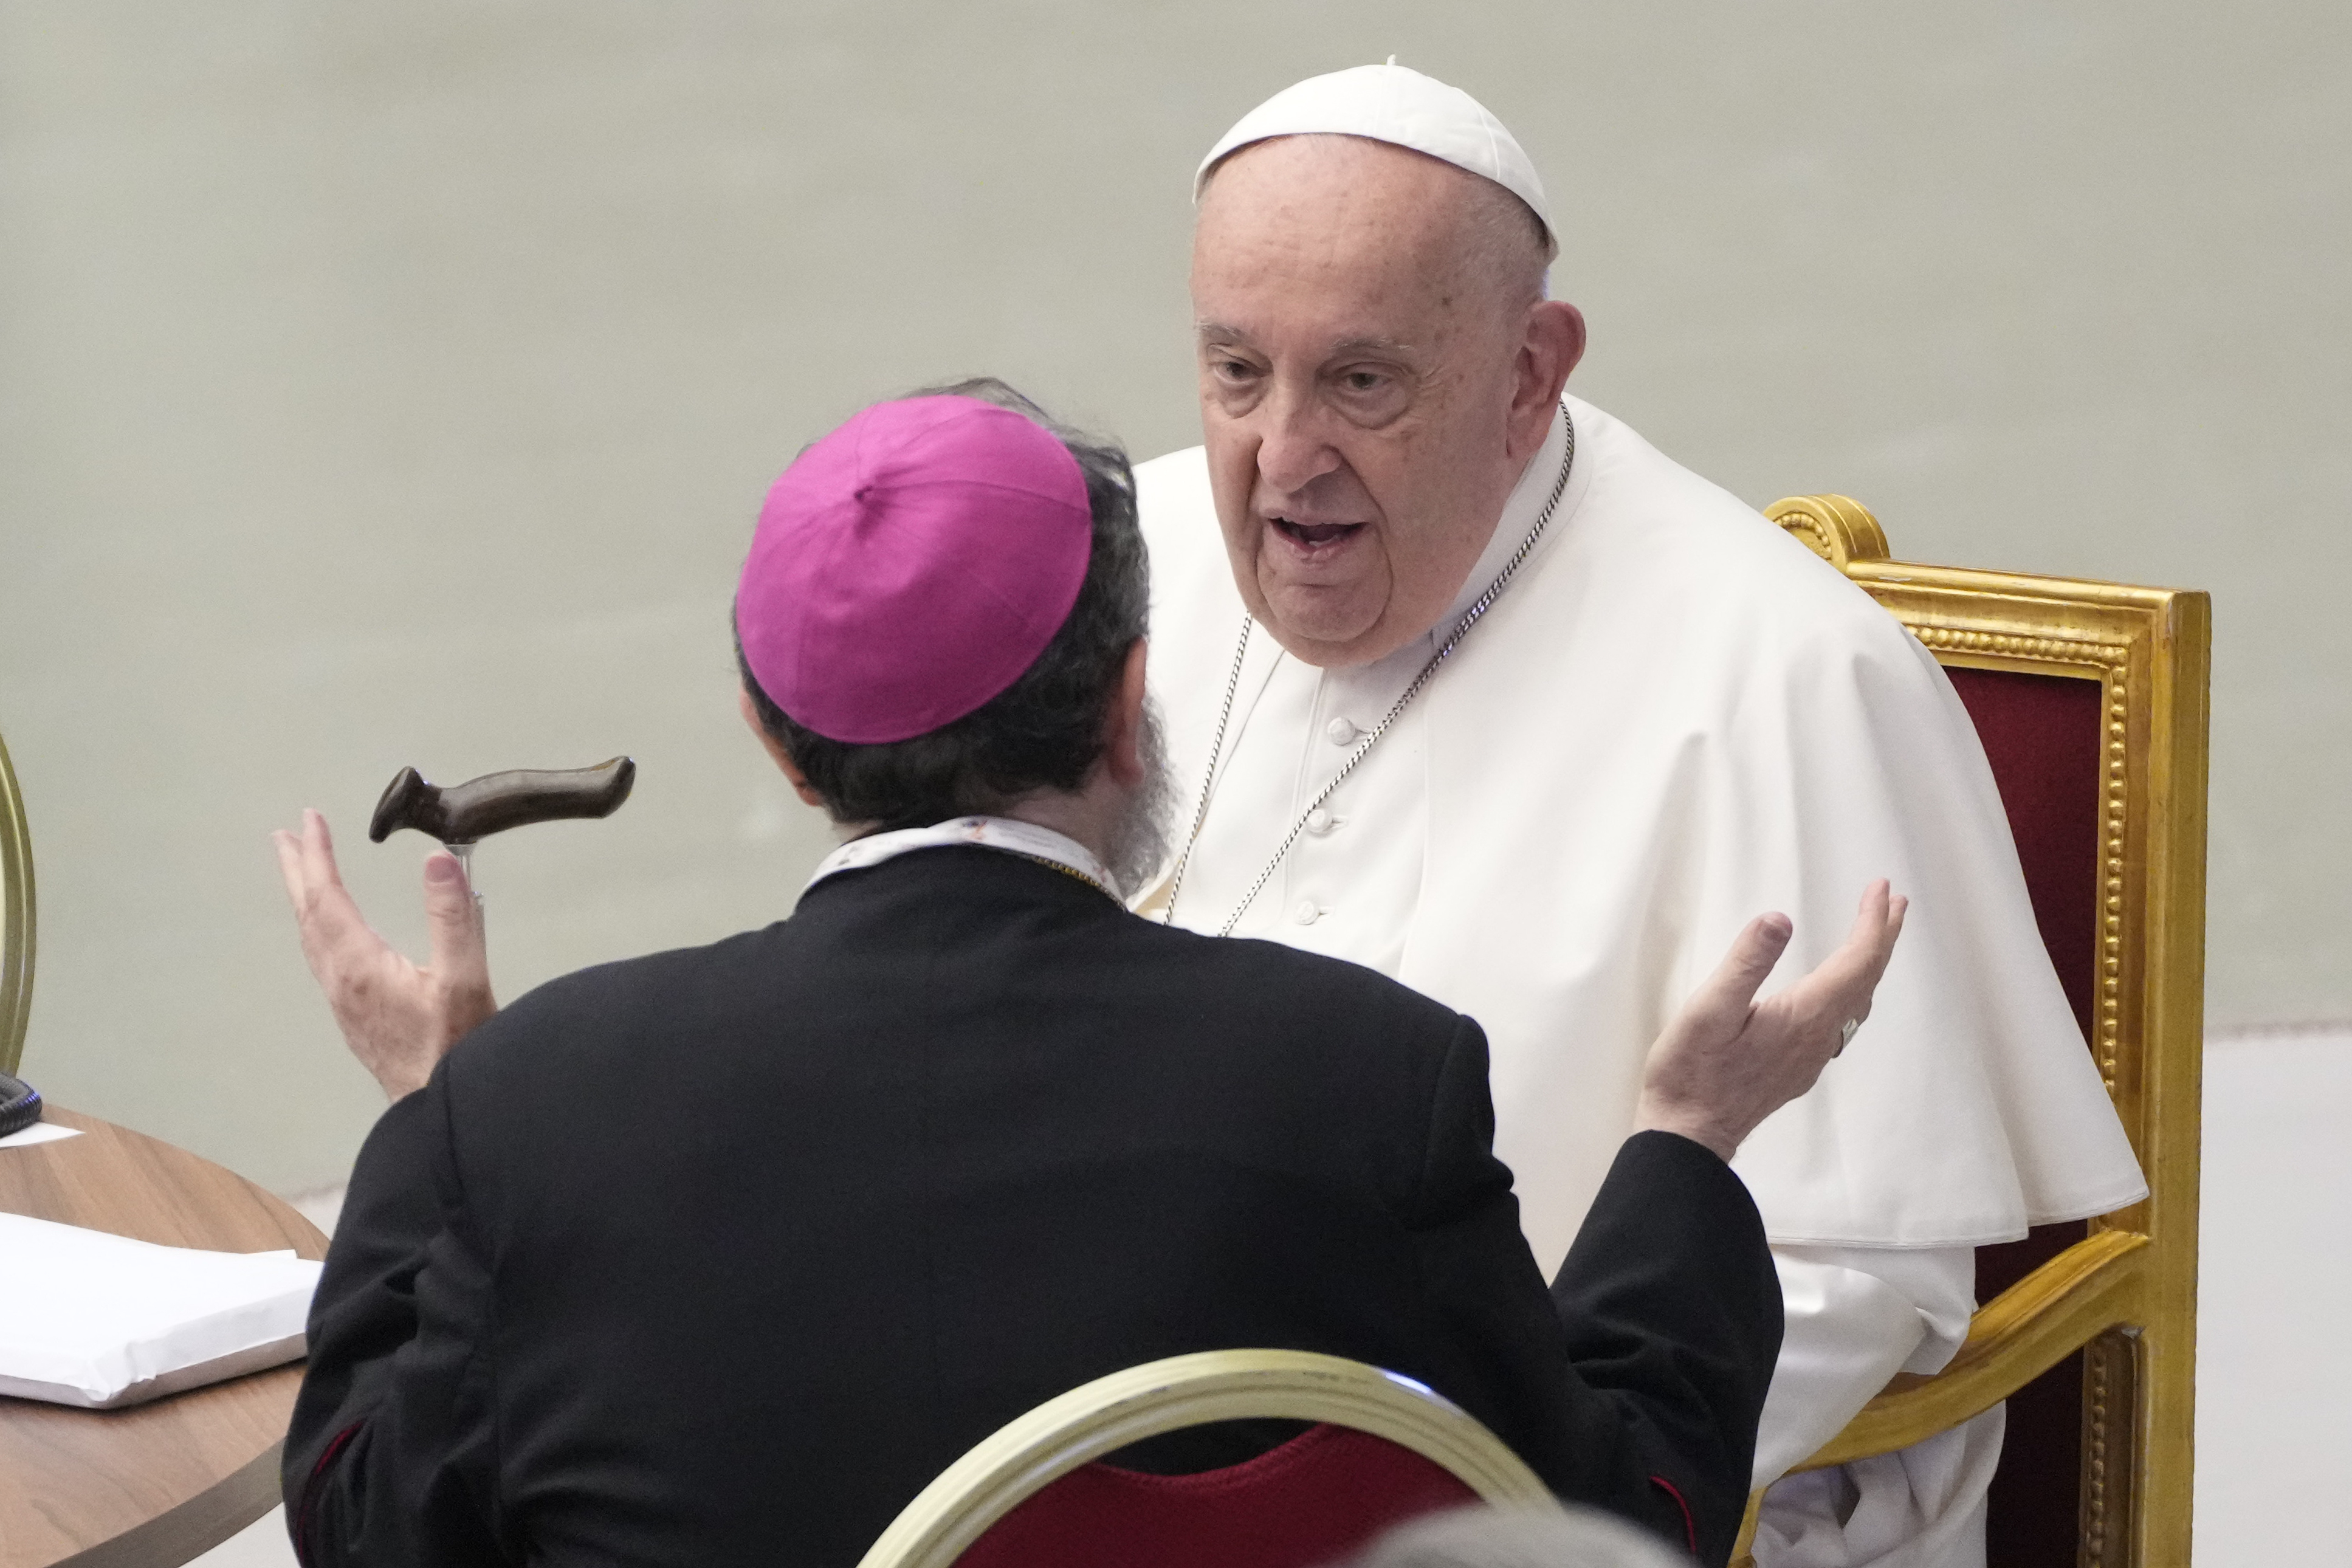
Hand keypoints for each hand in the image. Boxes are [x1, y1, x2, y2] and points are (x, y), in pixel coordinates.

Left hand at [272, 809, 496, 1100]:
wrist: (436, 1108)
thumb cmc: (455, 1047)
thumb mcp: (464, 978)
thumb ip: (453, 917)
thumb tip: (437, 860)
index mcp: (359, 965)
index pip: (328, 897)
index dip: (318, 855)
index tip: (310, 819)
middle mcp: (340, 981)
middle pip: (308, 915)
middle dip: (298, 871)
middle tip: (285, 836)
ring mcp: (342, 1001)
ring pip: (310, 938)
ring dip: (304, 899)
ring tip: (301, 875)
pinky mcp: (352, 1016)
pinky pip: (320, 957)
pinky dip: (316, 927)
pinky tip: (326, 932)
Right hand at [1633, 881, 1907, 1160]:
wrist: (1688, 1134)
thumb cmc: (1691, 1073)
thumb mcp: (1708, 1010)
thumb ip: (1746, 963)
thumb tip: (1779, 919)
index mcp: (1805, 1016)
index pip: (1856, 961)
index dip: (1872, 922)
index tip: (1880, 888)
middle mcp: (1819, 1037)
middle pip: (1866, 980)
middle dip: (1883, 937)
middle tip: (1896, 902)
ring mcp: (1812, 1056)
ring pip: (1858, 1002)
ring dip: (1871, 963)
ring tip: (1876, 936)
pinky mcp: (1799, 1067)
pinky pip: (1844, 1020)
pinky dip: (1854, 988)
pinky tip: (1842, 987)